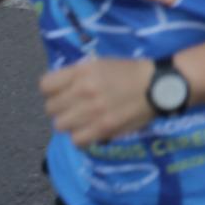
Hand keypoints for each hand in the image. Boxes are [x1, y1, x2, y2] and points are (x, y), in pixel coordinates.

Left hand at [40, 58, 156, 147]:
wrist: (158, 85)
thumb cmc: (131, 73)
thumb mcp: (102, 64)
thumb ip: (78, 75)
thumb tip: (58, 90)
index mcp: (83, 71)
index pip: (45, 85)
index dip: (52, 91)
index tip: (62, 93)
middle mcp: (84, 90)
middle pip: (51, 108)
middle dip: (62, 108)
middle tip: (76, 108)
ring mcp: (93, 110)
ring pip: (60, 125)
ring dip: (71, 124)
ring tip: (83, 120)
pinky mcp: (103, 128)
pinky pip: (76, 140)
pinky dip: (81, 137)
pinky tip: (90, 130)